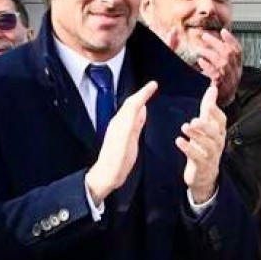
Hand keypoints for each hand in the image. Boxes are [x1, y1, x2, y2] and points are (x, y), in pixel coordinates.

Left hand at [86, 82, 157, 204]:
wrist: (107, 175)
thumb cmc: (117, 161)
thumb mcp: (128, 141)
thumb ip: (135, 123)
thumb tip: (142, 107)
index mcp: (121, 123)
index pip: (133, 103)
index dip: (144, 92)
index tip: (154, 84)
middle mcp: (120, 124)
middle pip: (131, 104)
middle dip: (141, 94)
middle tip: (152, 87)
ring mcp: (120, 131)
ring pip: (131, 111)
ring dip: (139, 102)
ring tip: (148, 97)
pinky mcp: (123, 138)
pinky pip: (131, 120)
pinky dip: (138, 114)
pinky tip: (142, 115)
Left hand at [177, 84, 225, 204]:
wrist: (204, 175)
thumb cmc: (205, 147)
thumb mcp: (206, 127)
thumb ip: (208, 108)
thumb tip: (212, 88)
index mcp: (218, 132)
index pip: (221, 120)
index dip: (215, 112)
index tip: (208, 103)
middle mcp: (217, 143)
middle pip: (215, 133)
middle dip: (205, 125)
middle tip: (194, 120)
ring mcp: (211, 155)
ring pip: (208, 145)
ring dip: (196, 135)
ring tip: (185, 127)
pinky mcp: (202, 165)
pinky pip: (196, 157)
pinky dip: (188, 149)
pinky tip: (179, 141)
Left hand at [193, 30, 243, 108]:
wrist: (218, 108)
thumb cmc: (218, 88)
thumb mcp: (224, 72)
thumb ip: (221, 58)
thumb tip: (215, 43)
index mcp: (237, 69)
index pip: (238, 51)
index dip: (231, 40)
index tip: (223, 31)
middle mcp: (235, 74)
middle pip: (229, 53)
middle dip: (216, 42)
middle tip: (205, 37)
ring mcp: (228, 81)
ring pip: (222, 62)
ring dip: (209, 53)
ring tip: (199, 50)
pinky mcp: (219, 87)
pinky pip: (215, 74)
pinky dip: (207, 66)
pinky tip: (200, 61)